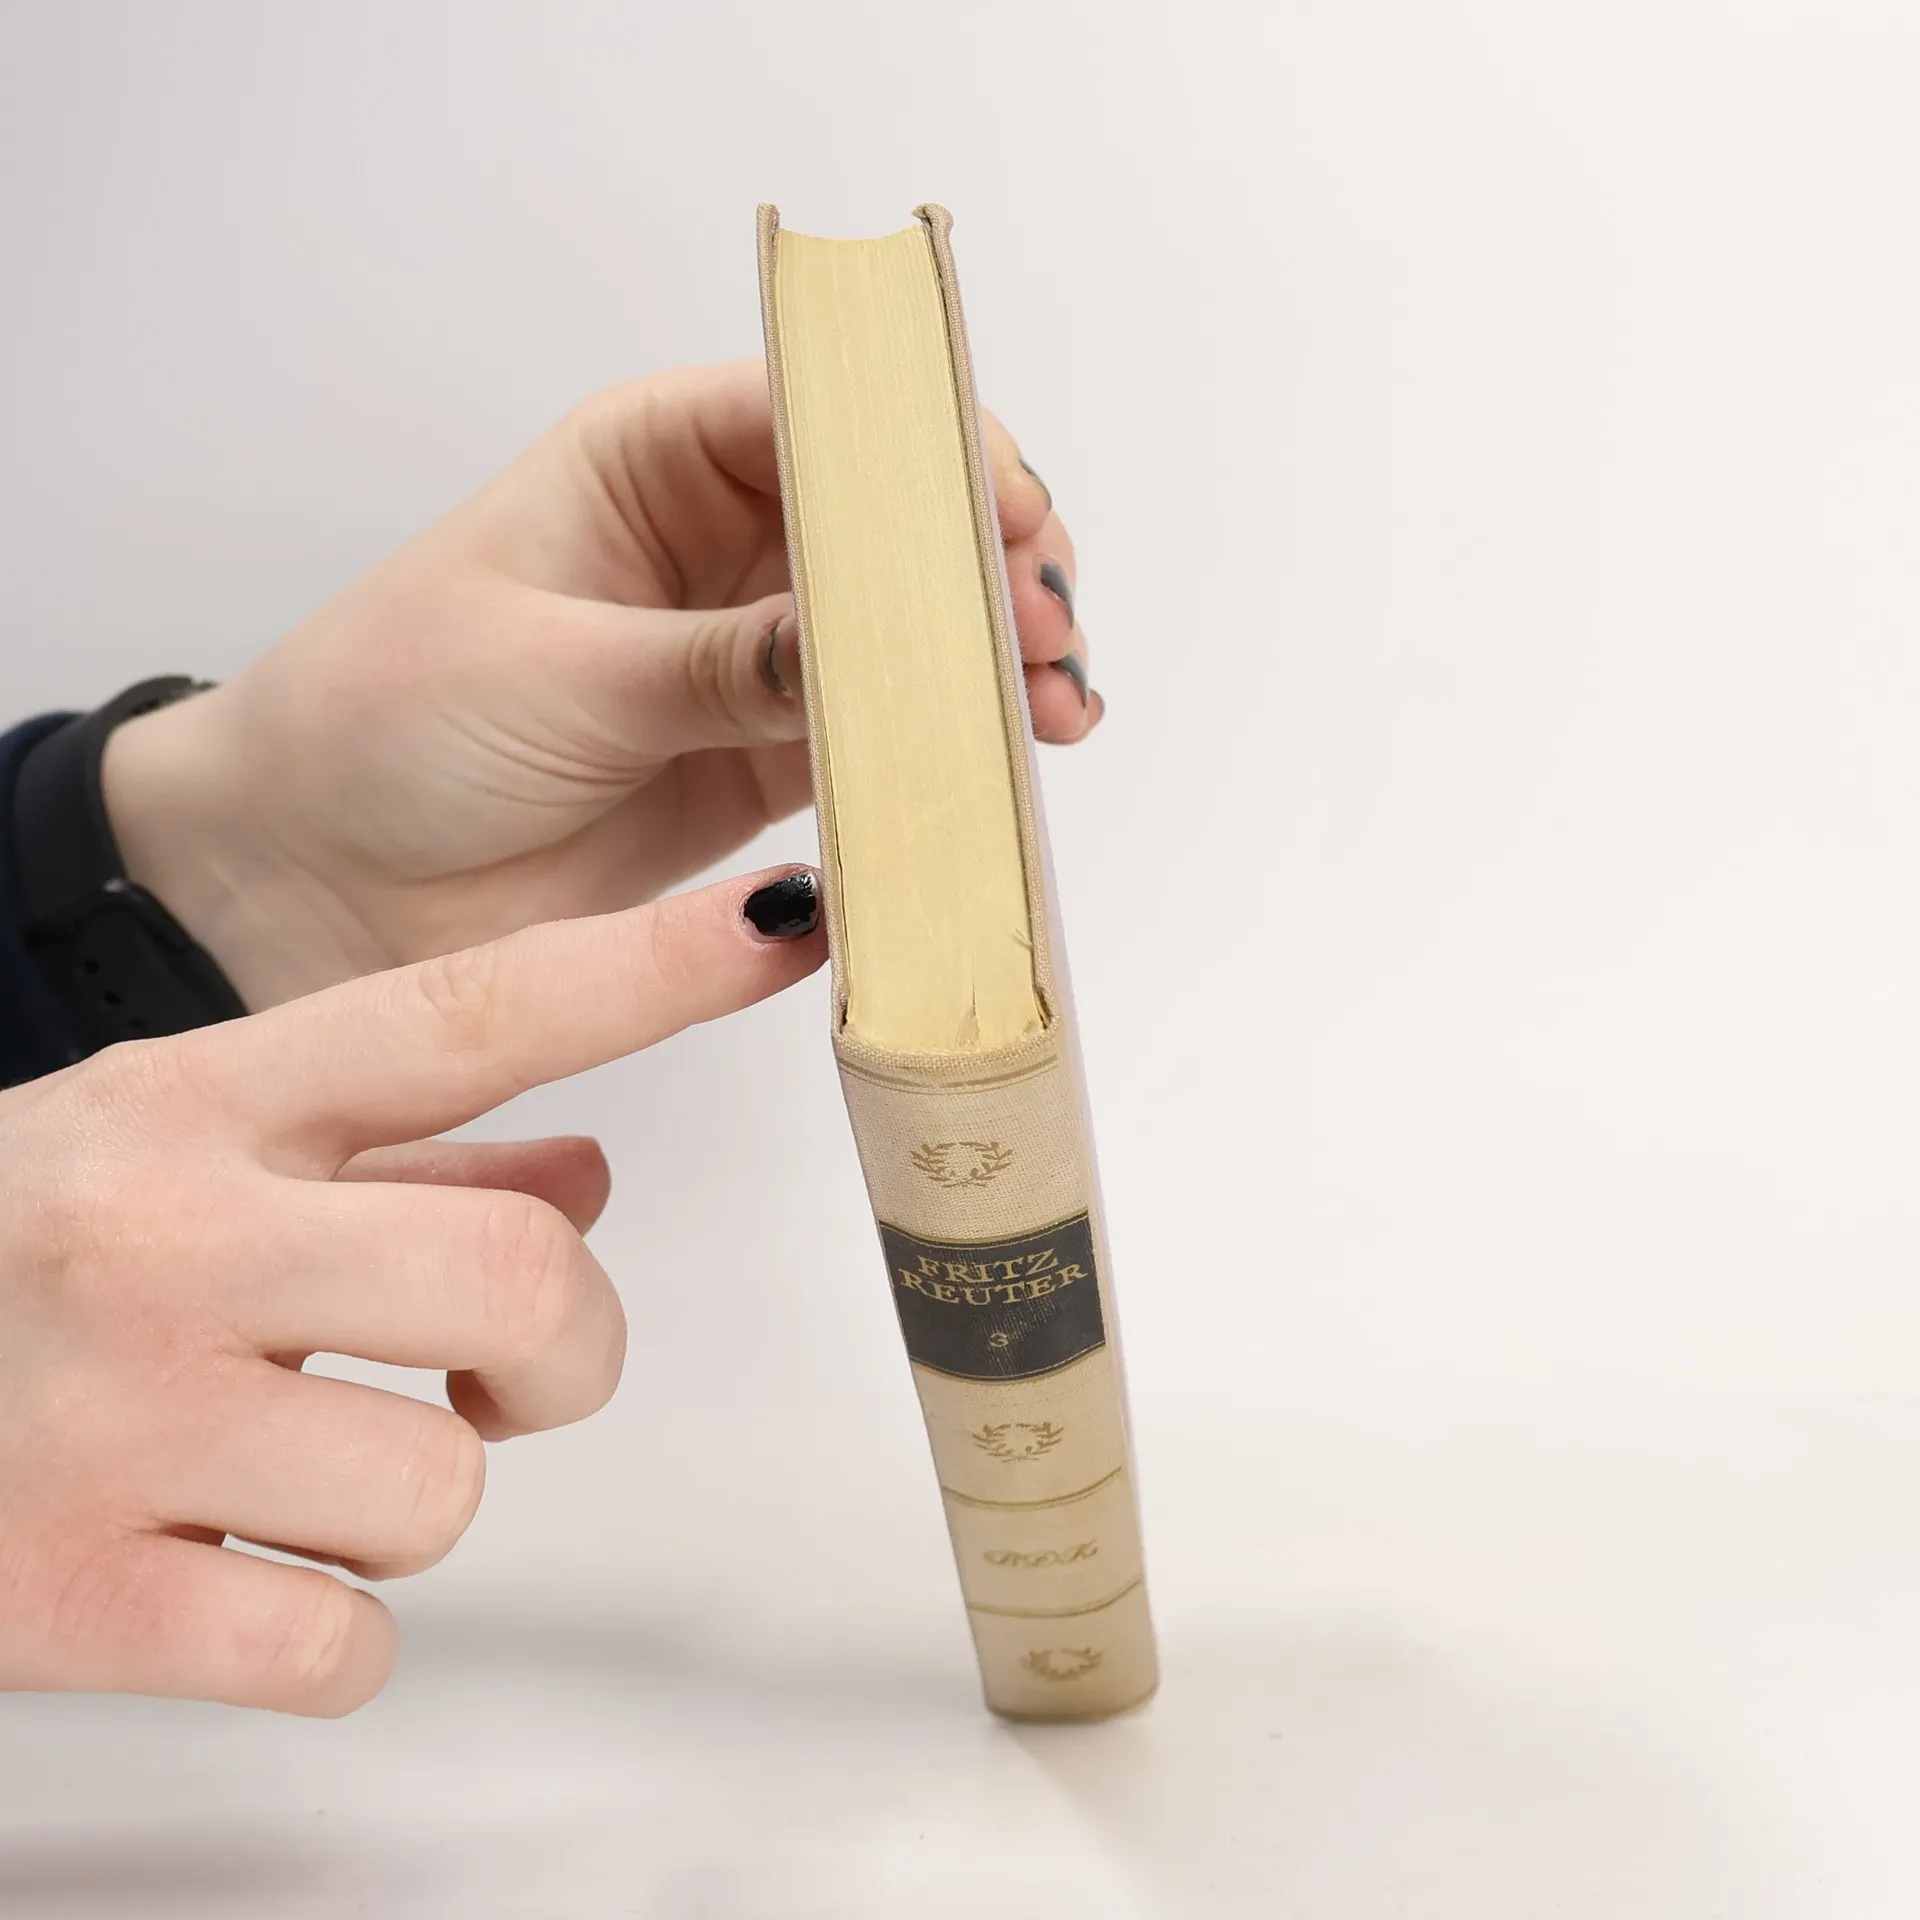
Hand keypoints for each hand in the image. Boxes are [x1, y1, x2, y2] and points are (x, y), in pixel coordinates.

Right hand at [0, 865, 823, 1713]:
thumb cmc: (0, 1263)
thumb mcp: (176, 1154)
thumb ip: (394, 1155)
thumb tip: (585, 1176)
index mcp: (197, 1107)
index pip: (467, 1014)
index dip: (650, 966)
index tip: (786, 918)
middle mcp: (161, 1240)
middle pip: (516, 1281)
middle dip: (564, 1349)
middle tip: (500, 1372)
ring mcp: (112, 1421)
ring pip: (447, 1488)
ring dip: (424, 1500)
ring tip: (309, 1474)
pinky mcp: (65, 1598)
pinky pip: (339, 1647)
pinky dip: (334, 1636)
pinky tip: (245, 1575)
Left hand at [101, 362, 1096, 1008]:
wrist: (313, 880)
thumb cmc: (387, 725)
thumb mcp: (558, 671)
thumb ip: (722, 663)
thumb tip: (867, 644)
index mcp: (653, 461)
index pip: (826, 417)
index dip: (932, 455)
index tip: (1008, 515)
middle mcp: (719, 546)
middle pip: (894, 527)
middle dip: (986, 567)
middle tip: (1045, 631)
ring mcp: (751, 659)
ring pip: (907, 637)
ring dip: (987, 665)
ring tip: (1053, 709)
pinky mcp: (762, 764)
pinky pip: (878, 745)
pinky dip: (944, 754)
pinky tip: (1003, 767)